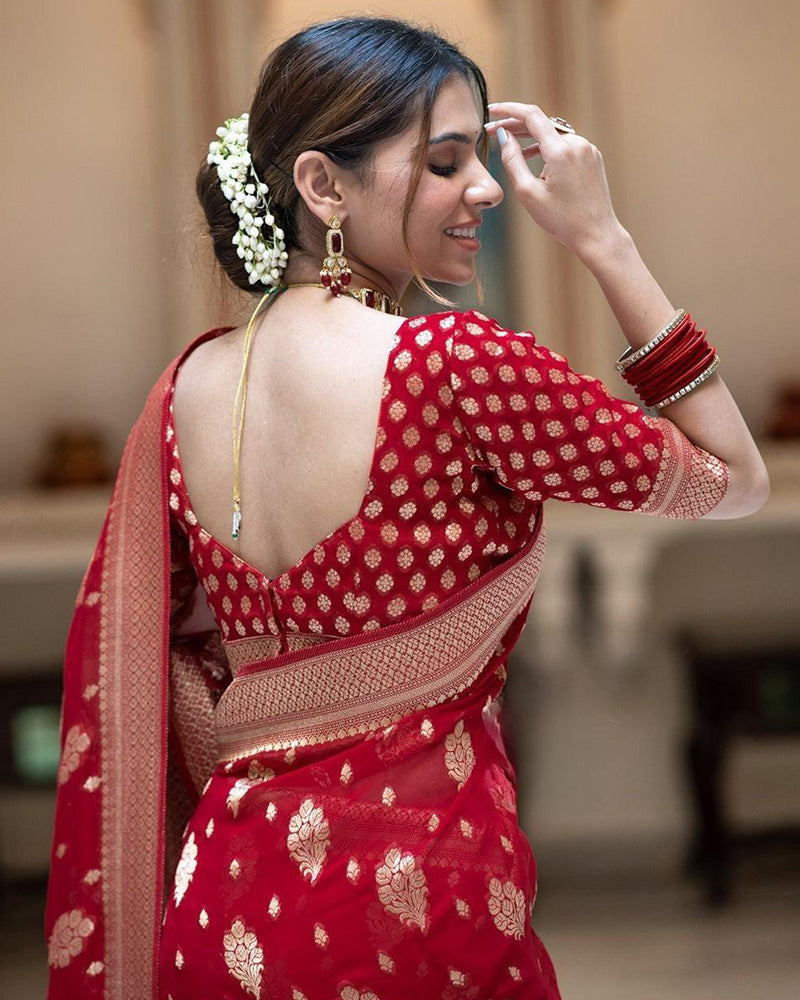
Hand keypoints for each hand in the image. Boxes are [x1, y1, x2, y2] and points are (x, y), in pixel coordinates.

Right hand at [486, 101, 622, 259]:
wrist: (597, 234)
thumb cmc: (562, 220)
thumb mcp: (528, 193)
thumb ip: (512, 160)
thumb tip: (504, 135)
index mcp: (560, 151)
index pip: (530, 115)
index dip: (508, 110)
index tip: (491, 111)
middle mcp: (577, 143)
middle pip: (541, 123)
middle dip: (516, 126)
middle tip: (493, 132)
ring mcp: (587, 149)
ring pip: (554, 134)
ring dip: (532, 138)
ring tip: (513, 148)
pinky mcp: (593, 157)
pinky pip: (566, 144)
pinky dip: (548, 147)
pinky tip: (536, 160)